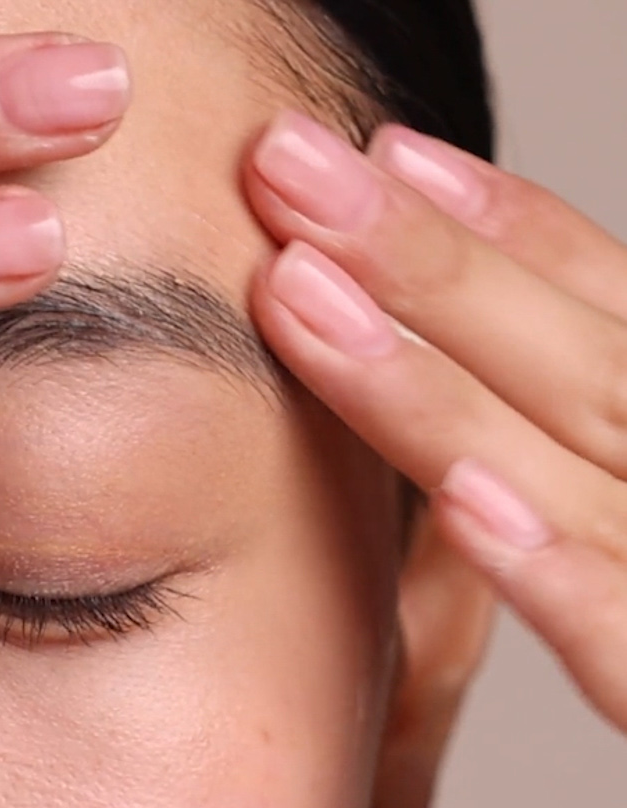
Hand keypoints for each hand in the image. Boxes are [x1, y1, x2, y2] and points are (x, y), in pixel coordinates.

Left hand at [244, 109, 626, 732]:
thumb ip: (596, 492)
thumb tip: (468, 454)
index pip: (619, 325)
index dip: (508, 235)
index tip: (383, 160)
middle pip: (589, 367)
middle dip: (434, 265)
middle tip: (290, 170)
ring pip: (599, 473)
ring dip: (442, 388)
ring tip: (306, 294)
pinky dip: (567, 571)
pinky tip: (461, 507)